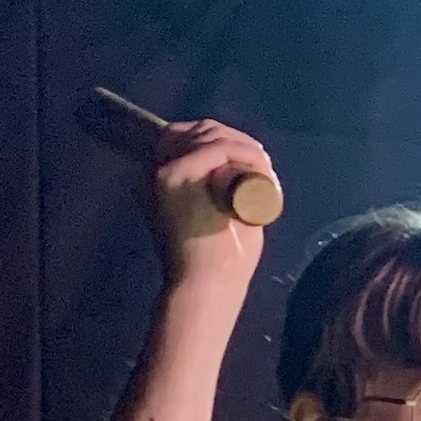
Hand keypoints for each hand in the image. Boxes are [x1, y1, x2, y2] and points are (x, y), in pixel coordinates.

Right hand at [146, 119, 276, 297]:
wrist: (203, 288)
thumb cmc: (218, 265)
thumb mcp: (216, 220)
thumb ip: (221, 198)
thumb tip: (242, 178)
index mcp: (162, 179)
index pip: (191, 140)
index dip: (226, 142)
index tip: (256, 161)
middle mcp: (155, 168)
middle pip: (201, 132)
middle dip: (238, 141)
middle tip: (264, 164)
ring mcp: (163, 170)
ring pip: (209, 136)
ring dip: (244, 146)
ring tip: (265, 169)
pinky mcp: (173, 175)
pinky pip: (213, 149)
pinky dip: (240, 150)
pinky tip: (258, 162)